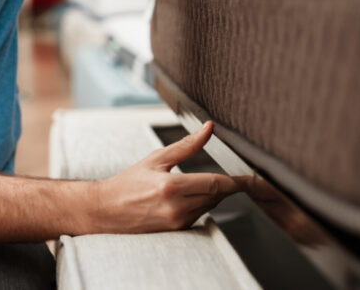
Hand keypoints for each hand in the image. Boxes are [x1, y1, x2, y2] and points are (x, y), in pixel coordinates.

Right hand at [90, 121, 241, 232]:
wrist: (107, 210)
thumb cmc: (128, 183)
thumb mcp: (156, 159)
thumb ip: (186, 145)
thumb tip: (208, 128)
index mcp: (171, 187)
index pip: (215, 184)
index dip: (237, 181)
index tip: (252, 178)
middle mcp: (176, 208)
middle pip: (216, 195)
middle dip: (225, 184)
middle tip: (231, 175)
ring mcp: (177, 222)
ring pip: (210, 205)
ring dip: (212, 193)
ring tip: (199, 182)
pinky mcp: (177, 230)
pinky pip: (200, 214)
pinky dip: (201, 203)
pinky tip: (189, 195)